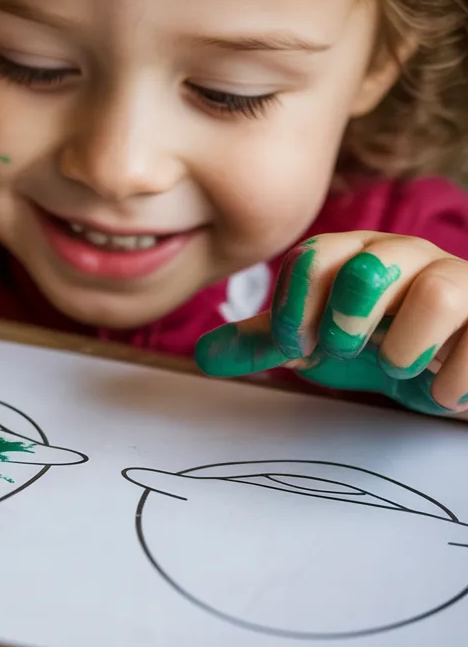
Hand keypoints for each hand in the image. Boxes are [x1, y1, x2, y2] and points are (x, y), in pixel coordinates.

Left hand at [195, 232, 467, 415]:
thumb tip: (203, 355)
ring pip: (437, 292)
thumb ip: (264, 344)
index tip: (294, 346)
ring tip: (398, 369)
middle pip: (370, 264)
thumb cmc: (376, 342)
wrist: (451, 365)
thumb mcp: (317, 343)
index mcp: (353, 254)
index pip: (314, 257)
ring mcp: (460, 281)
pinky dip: (452, 378)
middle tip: (344, 351)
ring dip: (404, 347)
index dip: (295, 306)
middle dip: (346, 318)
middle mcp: (408, 256)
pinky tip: (439, 392)